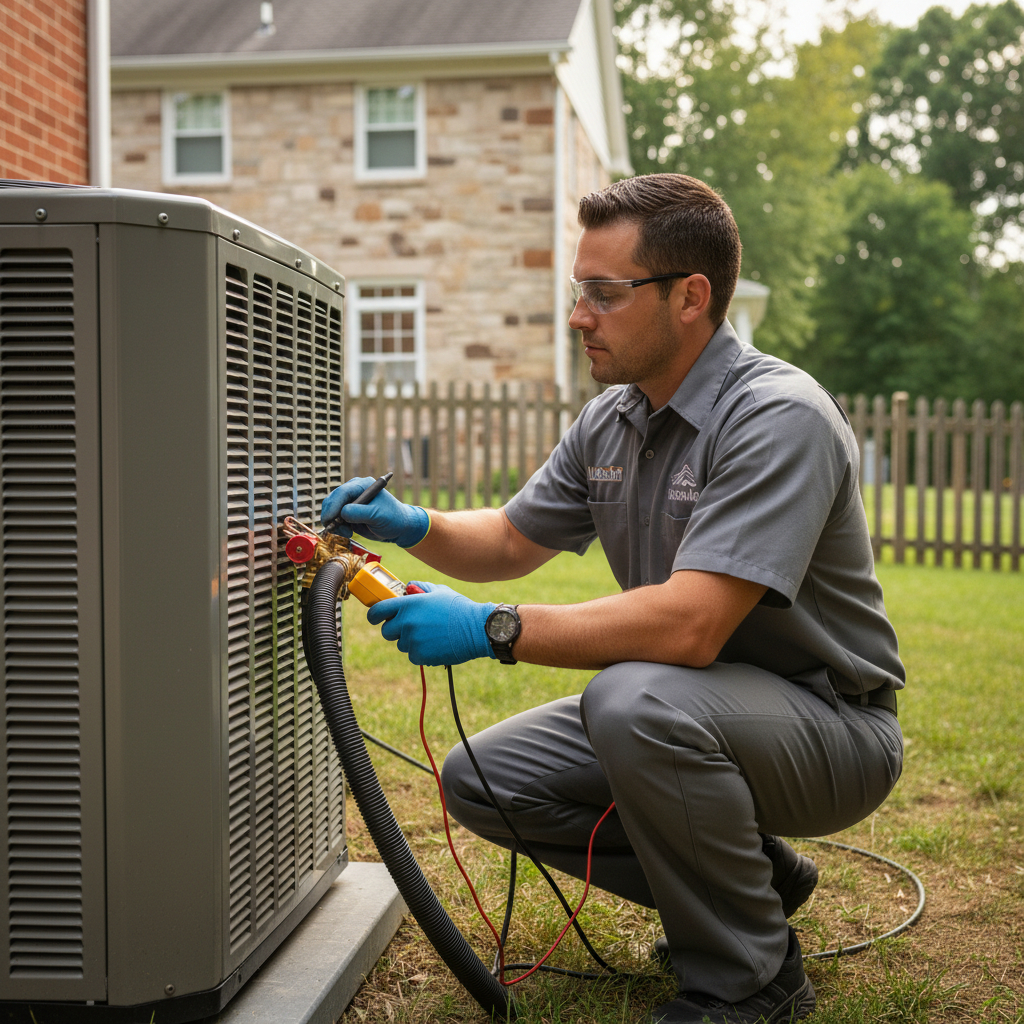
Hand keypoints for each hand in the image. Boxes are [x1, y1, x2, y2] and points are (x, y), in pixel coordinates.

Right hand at [320, 477, 429, 547]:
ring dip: (335, 524)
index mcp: (362, 485)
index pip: (342, 492)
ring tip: (349, 533)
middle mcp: (353, 491)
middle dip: (332, 517)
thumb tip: (342, 513)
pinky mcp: (347, 513)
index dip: (333, 506)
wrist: (399, 527)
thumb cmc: (393, 518)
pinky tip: (349, 532)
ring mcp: (349, 502)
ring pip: (330, 511)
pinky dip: (337, 527)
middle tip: (343, 531)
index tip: (330, 519)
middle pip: (332, 501)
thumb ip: (359, 513)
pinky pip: (334, 519)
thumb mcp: (378, 515)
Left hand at [366, 581, 496, 665]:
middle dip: (395, 629)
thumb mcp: (439, 591)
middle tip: (411, 626)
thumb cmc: (458, 608)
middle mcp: (406, 623)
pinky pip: (412, 655)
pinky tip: (435, 644)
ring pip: (401, 644)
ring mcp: (412, 640)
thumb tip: (407, 588)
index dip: (373, 615)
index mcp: (408, 604)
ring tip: (430, 634)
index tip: (375, 618)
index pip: (377, 611)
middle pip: (386, 631)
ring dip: (410, 641)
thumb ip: (419, 589)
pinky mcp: (420, 655)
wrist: (476, 628)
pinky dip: (421, 652)